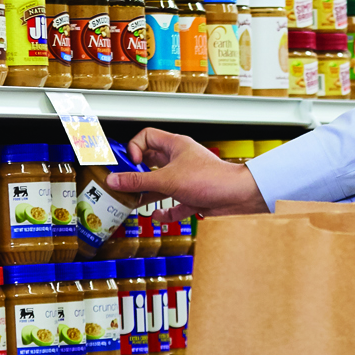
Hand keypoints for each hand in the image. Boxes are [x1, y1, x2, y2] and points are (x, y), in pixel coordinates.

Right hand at [105, 128, 268, 219]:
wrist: (238, 197)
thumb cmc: (212, 179)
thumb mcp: (167, 180)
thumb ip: (139, 181)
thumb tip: (115, 179)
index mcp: (175, 146)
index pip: (147, 137)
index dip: (135, 148)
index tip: (130, 164)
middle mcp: (180, 160)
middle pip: (151, 164)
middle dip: (137, 175)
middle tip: (124, 184)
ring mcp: (187, 179)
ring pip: (161, 186)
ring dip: (148, 195)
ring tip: (134, 202)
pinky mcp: (193, 197)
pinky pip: (174, 205)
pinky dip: (165, 212)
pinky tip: (158, 218)